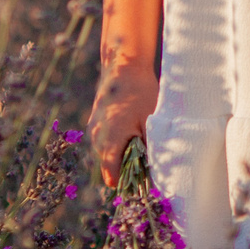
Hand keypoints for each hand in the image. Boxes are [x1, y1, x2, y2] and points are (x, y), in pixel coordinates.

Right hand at [90, 63, 159, 188]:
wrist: (123, 66)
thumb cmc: (141, 93)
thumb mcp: (151, 122)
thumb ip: (150, 148)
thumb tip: (155, 170)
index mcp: (109, 143)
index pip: (112, 177)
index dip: (128, 182)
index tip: (143, 181)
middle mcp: (97, 139)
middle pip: (110, 166)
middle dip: (127, 167)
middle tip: (148, 161)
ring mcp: (94, 129)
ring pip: (107, 152)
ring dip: (122, 153)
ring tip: (141, 143)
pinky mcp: (96, 121)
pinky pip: (105, 140)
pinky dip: (117, 140)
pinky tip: (133, 129)